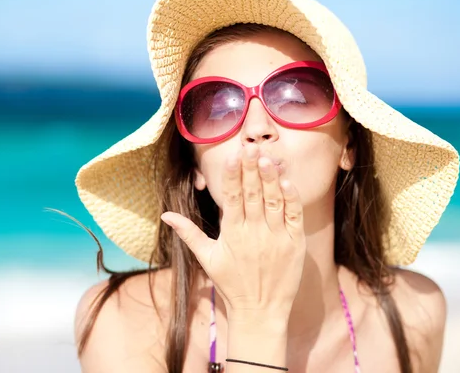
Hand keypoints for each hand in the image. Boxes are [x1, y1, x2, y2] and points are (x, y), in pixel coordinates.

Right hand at [161, 143, 306, 321]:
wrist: (259, 311)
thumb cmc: (231, 284)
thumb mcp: (207, 258)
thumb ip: (188, 233)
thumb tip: (165, 215)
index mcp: (232, 234)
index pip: (232, 198)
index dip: (232, 176)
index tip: (232, 156)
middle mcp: (254, 233)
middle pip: (252, 195)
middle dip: (251, 170)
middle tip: (250, 148)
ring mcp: (276, 238)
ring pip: (273, 202)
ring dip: (270, 179)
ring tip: (267, 159)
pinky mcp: (294, 244)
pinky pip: (294, 217)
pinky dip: (291, 200)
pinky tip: (288, 182)